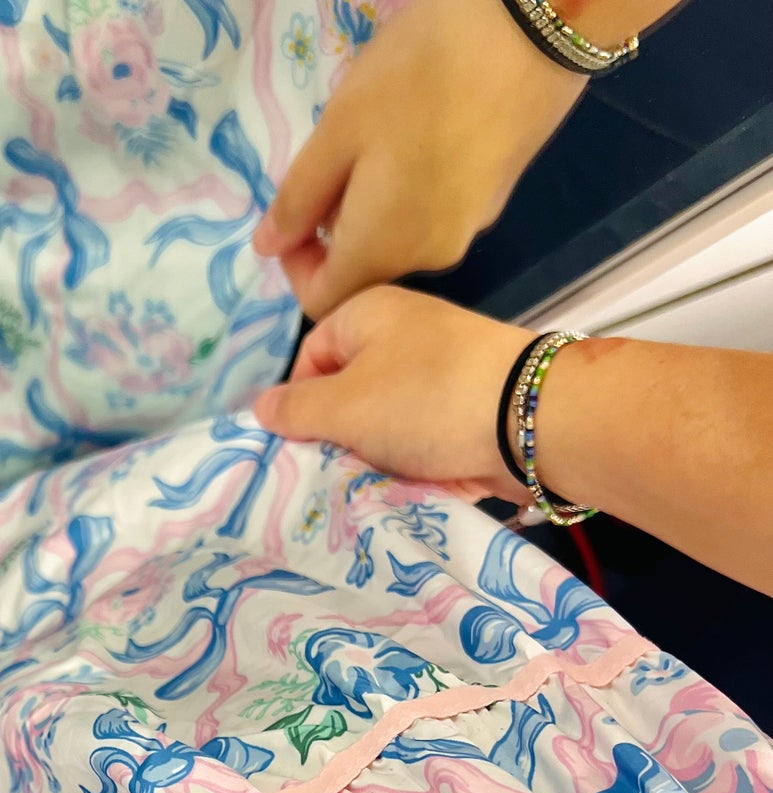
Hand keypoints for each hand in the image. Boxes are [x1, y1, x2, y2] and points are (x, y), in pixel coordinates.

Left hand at [252, 0, 585, 318]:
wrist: (540, 25)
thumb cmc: (421, 72)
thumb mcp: (339, 128)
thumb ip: (299, 198)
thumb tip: (267, 249)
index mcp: (383, 250)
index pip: (324, 302)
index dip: (296, 268)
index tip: (292, 211)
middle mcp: (429, 255)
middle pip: (365, 269)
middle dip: (335, 227)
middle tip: (334, 150)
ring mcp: (470, 226)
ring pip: (400, 238)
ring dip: (372, 201)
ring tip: (376, 129)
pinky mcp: (496, 193)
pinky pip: (434, 210)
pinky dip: (411, 185)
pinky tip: (419, 123)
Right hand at [254, 286, 533, 500]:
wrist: (532, 417)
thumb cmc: (424, 400)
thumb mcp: (344, 407)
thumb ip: (295, 410)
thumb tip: (261, 408)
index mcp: (368, 311)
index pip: (310, 355)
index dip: (299, 400)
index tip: (304, 442)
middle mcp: (406, 332)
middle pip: (348, 391)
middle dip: (340, 434)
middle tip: (340, 467)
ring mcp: (443, 368)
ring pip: (387, 420)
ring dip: (379, 453)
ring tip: (382, 478)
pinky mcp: (472, 402)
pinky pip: (426, 435)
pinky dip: (418, 459)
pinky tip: (419, 481)